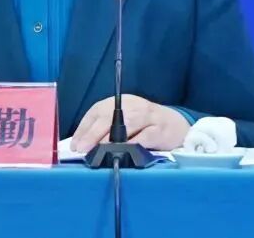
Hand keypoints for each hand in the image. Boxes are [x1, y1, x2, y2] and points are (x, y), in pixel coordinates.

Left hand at [70, 94, 189, 151]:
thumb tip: (83, 146)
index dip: (84, 127)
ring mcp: (148, 116)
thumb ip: (107, 131)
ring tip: (99, 151)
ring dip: (110, 138)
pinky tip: (124, 152)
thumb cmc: (146, 126)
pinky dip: (134, 144)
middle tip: (82, 148)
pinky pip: (145, 136)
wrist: (178, 126)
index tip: (75, 144)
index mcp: (120, 102)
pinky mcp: (161, 129)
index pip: (97, 111)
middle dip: (93, 133)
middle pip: (109, 115)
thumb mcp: (126, 123)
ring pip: (126, 123)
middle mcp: (132, 105)